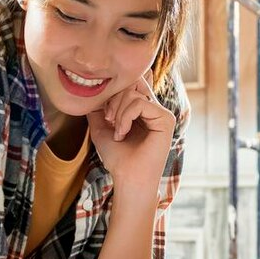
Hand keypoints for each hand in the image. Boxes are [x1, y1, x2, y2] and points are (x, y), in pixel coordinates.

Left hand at [87, 75, 174, 195]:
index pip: (133, 81)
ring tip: (117, 132)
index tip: (106, 112)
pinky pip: (140, 104)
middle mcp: (153, 108)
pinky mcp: (166, 118)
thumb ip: (98, 108)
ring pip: (133, 93)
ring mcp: (161, 112)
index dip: (117, 88)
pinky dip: (125, 117)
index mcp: (142, 109)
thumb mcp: (101, 127)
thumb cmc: (117, 157)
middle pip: (131, 82)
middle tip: (108, 120)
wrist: (127, 177)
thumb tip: (93, 92)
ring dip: (117, 112)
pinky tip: (122, 133)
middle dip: (112, 100)